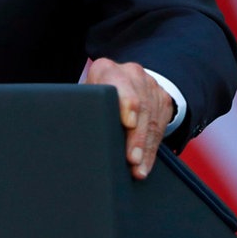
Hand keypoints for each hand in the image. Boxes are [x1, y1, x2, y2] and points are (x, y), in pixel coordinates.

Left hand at [85, 58, 174, 179]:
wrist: (122, 79)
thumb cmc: (96, 92)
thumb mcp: (88, 93)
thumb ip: (85, 105)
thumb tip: (73, 131)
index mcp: (106, 69)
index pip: (119, 84)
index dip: (126, 103)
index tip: (128, 123)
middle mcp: (131, 73)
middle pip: (140, 106)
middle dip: (136, 136)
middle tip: (132, 159)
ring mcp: (150, 85)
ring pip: (152, 118)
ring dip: (146, 147)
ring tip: (139, 169)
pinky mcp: (163, 98)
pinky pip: (162, 125)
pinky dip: (153, 147)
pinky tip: (146, 163)